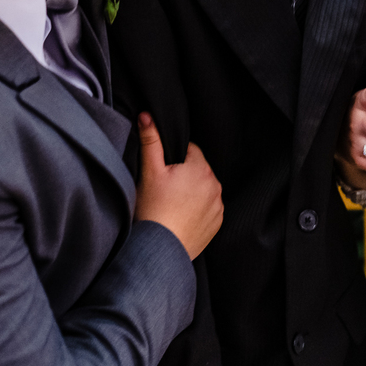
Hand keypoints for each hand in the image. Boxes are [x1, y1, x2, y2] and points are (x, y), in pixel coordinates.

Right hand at [134, 112, 222, 259]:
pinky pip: (208, 208)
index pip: (189, 150)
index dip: (173, 158)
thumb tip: (147, 116)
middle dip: (183, 174)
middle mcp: (215, 186)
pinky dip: (197, 209)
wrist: (160, 249)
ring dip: (191, 191)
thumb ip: (151, 141)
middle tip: (164, 188)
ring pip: (203, 188)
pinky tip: (180, 215)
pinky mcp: (217, 223)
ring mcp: (218, 206)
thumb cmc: (153, 210)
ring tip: (171, 203)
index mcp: (201, 169)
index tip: (162, 172)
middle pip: (198, 169)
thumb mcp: (149, 172)